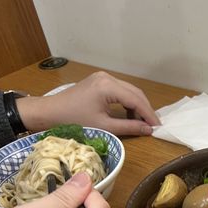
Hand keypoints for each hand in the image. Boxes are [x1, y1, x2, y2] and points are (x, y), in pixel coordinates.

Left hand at [17, 71, 160, 135]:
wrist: (48, 112)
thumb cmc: (73, 120)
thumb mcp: (104, 126)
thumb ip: (129, 127)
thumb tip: (148, 130)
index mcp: (108, 86)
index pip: (136, 100)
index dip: (149, 114)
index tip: (158, 127)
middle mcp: (108, 77)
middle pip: (135, 93)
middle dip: (146, 110)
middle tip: (153, 126)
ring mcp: (103, 77)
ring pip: (129, 91)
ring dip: (137, 106)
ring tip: (143, 123)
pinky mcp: (99, 81)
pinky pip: (120, 91)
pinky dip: (127, 102)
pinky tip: (130, 115)